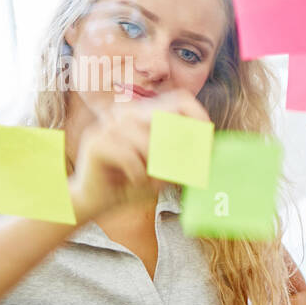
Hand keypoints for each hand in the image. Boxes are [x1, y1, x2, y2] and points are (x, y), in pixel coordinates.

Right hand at [68, 92, 209, 223]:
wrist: (94, 203)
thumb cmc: (131, 186)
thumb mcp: (166, 171)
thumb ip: (184, 158)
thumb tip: (211, 147)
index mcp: (145, 114)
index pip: (180, 100)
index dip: (198, 116)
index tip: (208, 140)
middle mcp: (127, 113)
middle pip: (167, 119)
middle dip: (178, 149)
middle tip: (178, 172)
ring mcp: (110, 125)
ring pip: (150, 143)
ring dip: (155, 170)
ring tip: (149, 182)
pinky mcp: (97, 142)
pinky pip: (131, 158)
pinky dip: (138, 177)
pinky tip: (131, 183)